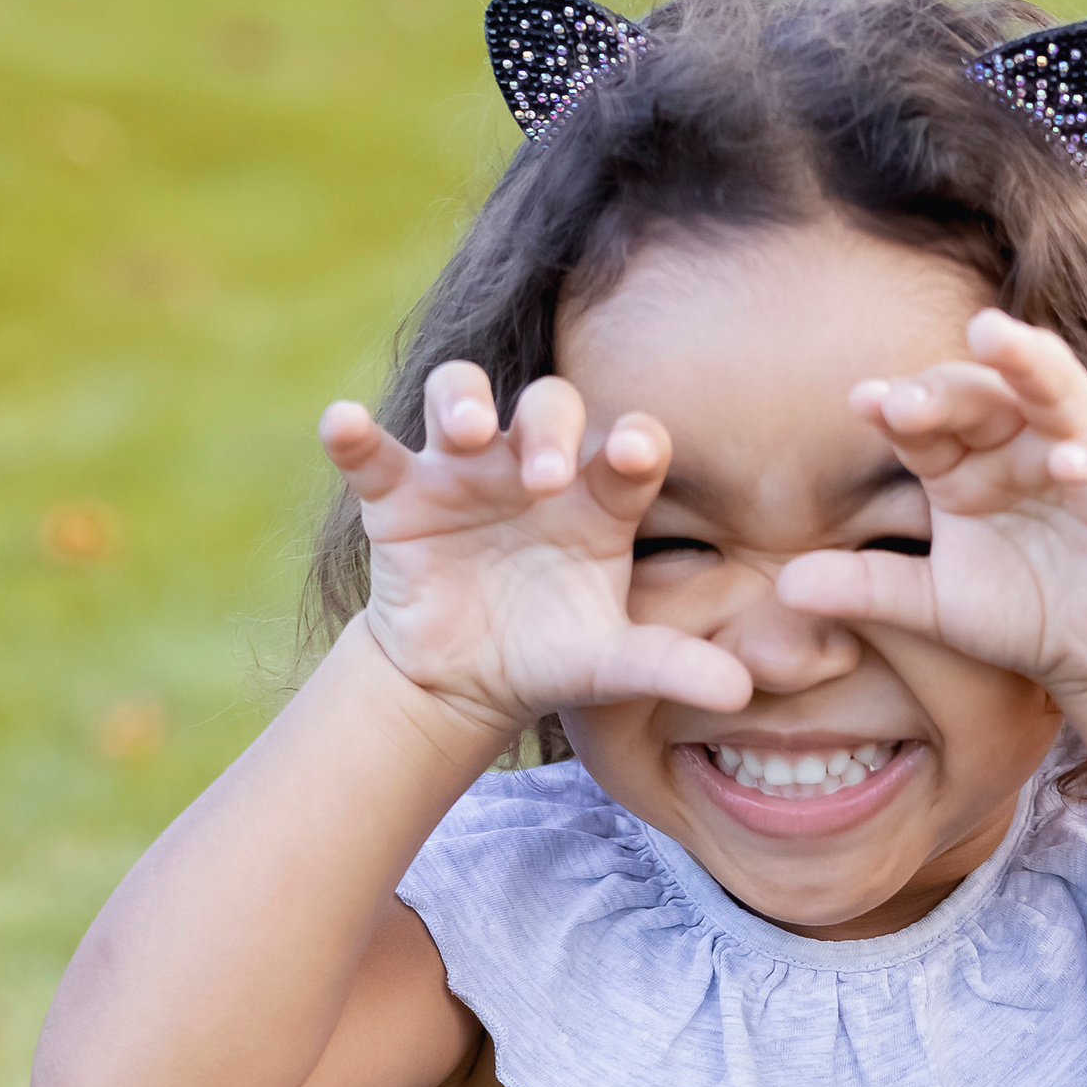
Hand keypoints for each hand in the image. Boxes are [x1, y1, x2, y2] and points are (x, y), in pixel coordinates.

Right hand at [321, 369, 751, 750]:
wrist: (465, 682)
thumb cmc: (553, 655)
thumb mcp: (614, 666)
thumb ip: (672, 667)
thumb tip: (742, 690)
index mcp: (600, 497)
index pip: (626, 447)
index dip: (633, 441)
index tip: (636, 452)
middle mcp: (534, 465)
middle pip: (549, 406)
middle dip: (550, 429)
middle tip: (548, 476)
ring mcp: (464, 470)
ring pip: (462, 396)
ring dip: (464, 400)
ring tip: (467, 431)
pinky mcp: (399, 493)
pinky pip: (373, 452)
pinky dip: (354, 434)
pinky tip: (343, 425)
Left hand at [778, 310, 1086, 703]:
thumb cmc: (1018, 612)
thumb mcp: (932, 606)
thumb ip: (866, 589)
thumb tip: (784, 587)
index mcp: (965, 461)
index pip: (926, 421)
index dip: (897, 408)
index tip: (862, 402)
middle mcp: (1019, 444)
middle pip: (982, 392)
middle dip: (945, 385)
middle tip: (905, 395)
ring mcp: (1082, 456)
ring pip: (1057, 391)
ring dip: (1028, 363)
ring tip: (994, 336)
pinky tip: (1065, 460)